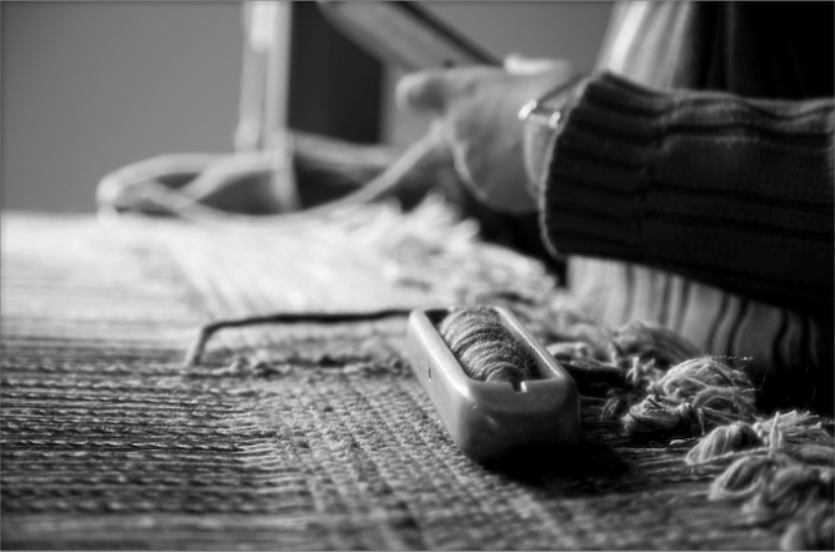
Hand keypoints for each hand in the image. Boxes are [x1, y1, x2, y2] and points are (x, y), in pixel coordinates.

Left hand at [396, 55, 576, 213]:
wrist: (575, 148)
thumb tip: (515, 66)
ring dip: (495, 158)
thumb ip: (522, 72)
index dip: (420, 97)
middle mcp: (457, 131)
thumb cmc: (562, 101)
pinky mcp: (490, 194)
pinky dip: (512, 181)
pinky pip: (497, 186)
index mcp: (462, 92)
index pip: (414, 93)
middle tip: (505, 128)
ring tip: (534, 149)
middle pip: (446, 135)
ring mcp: (470, 167)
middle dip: (469, 133)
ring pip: (475, 162)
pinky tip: (539, 170)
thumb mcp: (545, 73)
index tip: (428, 100)